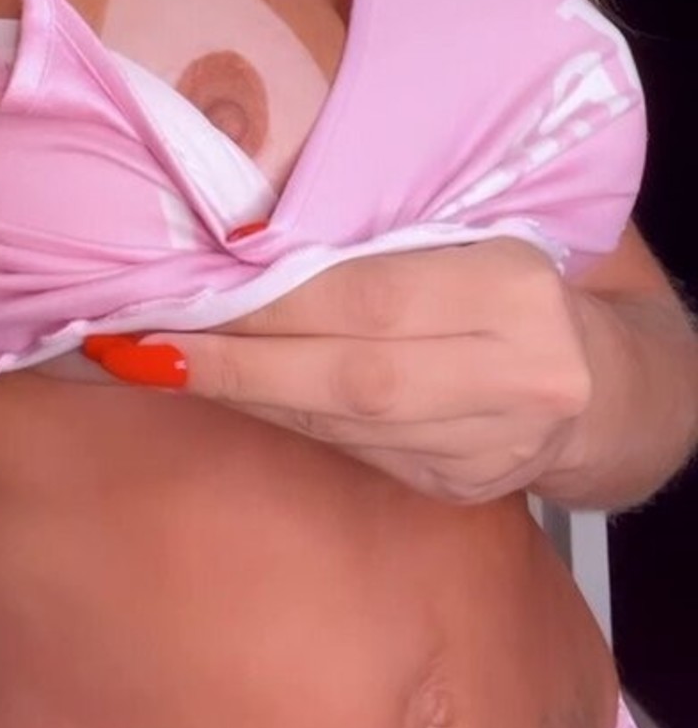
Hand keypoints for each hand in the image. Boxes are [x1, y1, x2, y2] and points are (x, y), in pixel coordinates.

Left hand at [84, 238, 595, 503]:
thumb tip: (239, 249)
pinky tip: (227, 396)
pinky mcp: (458, 489)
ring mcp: (486, 446)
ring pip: (342, 424)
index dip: (271, 303)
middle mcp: (509, 375)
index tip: (180, 295)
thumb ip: (373, 245)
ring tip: (154, 367)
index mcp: (509, 290)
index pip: (367, 298)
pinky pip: (352, 451)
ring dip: (241, 394)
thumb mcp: (467, 238)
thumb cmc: (508, 284)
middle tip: (131, 346)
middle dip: (232, 363)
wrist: (595, 385)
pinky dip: (282, 419)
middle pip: (349, 375)